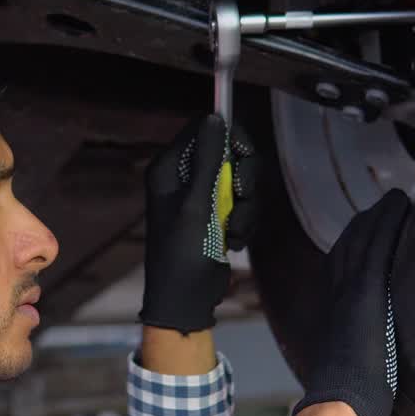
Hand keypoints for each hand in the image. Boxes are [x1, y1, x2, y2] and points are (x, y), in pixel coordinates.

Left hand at [139, 115, 259, 333]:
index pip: (204, 129)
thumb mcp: (196, 204)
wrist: (186, 300)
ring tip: (232, 232)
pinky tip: (232, 242)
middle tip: (239, 198)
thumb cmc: (183, 253)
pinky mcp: (217, 215)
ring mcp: (202, 197)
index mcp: (170, 168)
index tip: (243, 154)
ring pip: (240, 181)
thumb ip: (207, 159)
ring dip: (245, 209)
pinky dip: (243, 223)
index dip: (228, 137)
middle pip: (229, 153)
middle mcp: (184, 177)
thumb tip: (215, 116)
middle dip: (241, 179)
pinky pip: (242, 205)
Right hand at [293, 190, 408, 415]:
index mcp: (334, 314)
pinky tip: (400, 202)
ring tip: (396, 201)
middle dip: (366, 225)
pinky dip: (387, 220)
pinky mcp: (367, 293)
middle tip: (386, 208)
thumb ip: (361, 366)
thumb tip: (373, 382)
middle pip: (347, 247)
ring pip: (361, 239)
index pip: (340, 269)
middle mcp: (338, 297)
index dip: (354, 247)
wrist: (339, 405)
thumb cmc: (347, 404)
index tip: (369, 233)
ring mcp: (351, 292)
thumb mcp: (350, 376)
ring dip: (378, 216)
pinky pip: (378, 245)